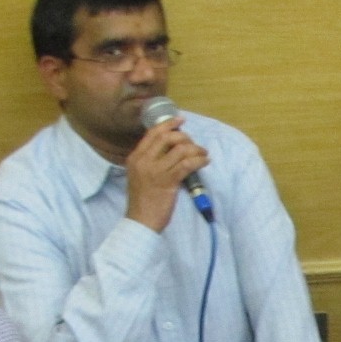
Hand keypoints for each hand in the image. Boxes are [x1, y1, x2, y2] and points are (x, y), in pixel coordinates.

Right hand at [124, 114, 210, 232]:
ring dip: (196, 149)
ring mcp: (155, 171)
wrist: (141, 221)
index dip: (168, 124)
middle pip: (167, 137)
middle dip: (185, 137)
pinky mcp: (168, 181)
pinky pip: (187, 164)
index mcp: (135, 157)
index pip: (153, 133)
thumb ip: (149, 161)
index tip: (181, 120)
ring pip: (180, 150)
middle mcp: (144, 161)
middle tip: (194, 145)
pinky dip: (199, 160)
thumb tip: (170, 149)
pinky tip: (205, 162)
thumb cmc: (142, 201)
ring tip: (203, 154)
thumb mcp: (139, 176)